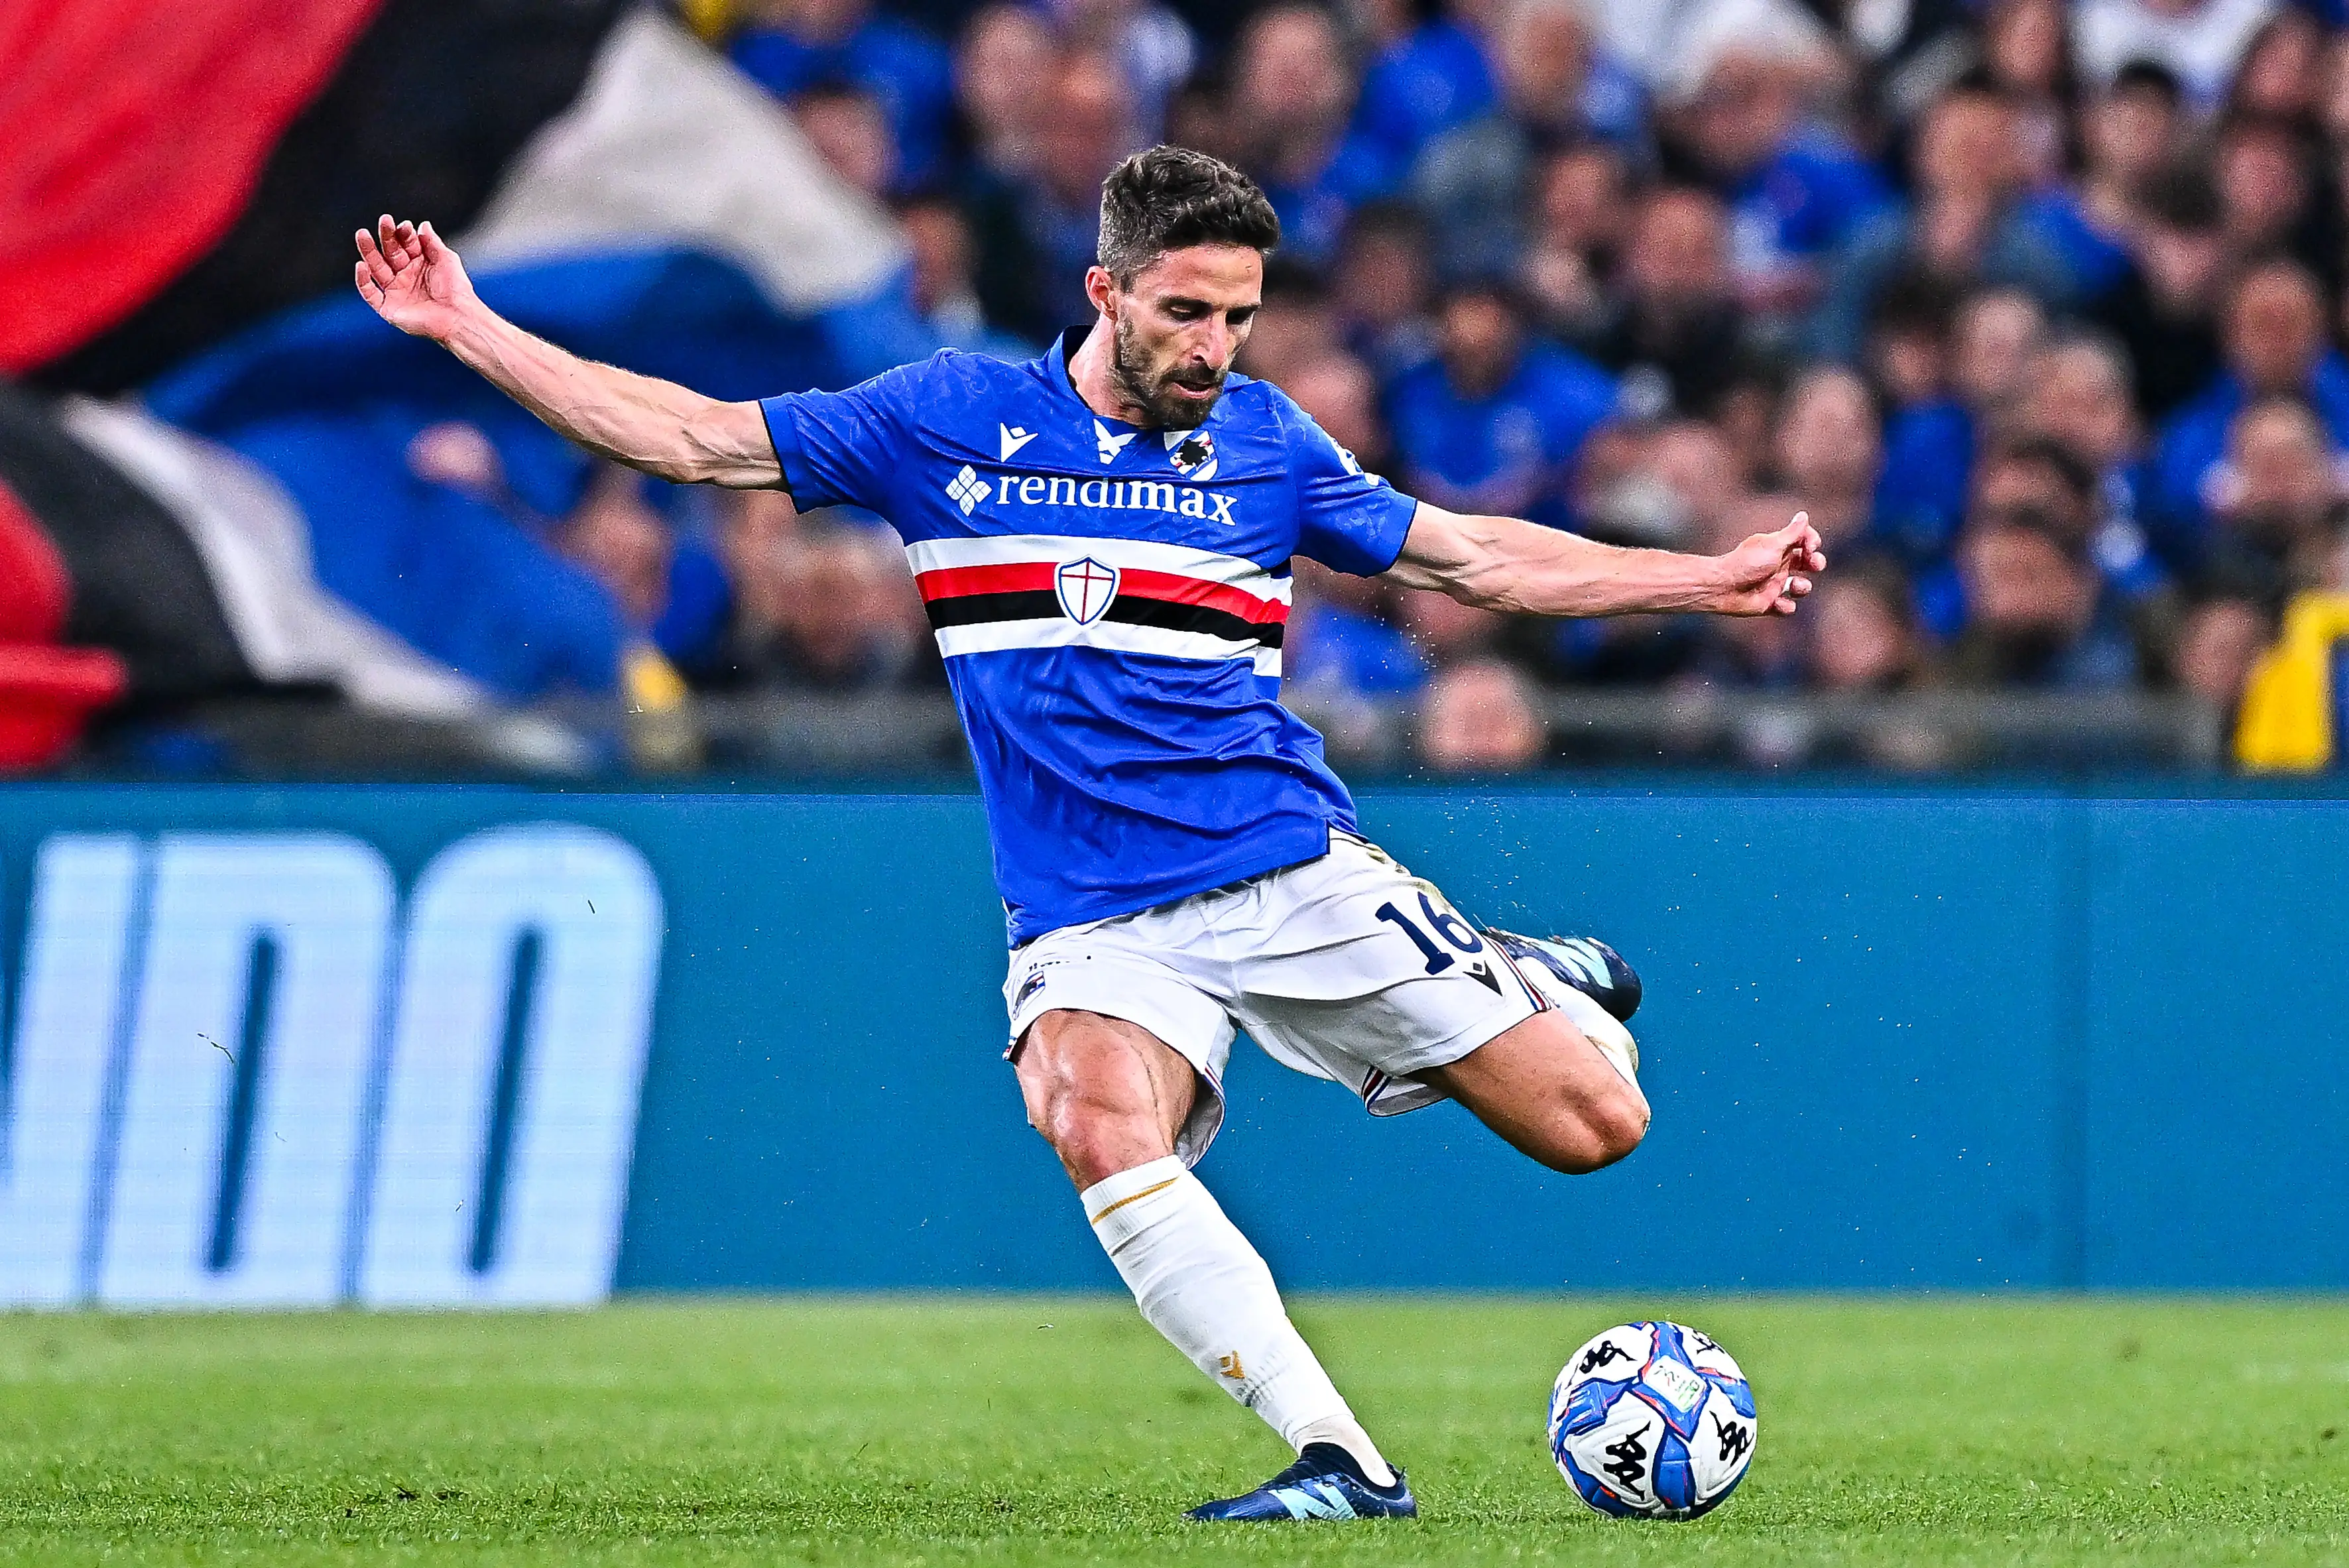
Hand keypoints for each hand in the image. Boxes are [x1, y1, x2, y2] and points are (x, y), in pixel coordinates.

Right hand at [353, 215, 476, 341]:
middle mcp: (406, 277)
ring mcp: (396, 292)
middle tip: (383, 222)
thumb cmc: (457, 291)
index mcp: (420, 265)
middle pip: (390, 253)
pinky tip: (361, 266)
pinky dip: (363, 281)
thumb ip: (432, 242)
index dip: (404, 234)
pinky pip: (370, 294)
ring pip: (376, 269)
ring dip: (368, 252)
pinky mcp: (388, 308)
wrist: (458, 318)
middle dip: (386, 237)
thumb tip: (423, 224)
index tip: (404, 225)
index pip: (406, 244)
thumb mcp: (447, 260)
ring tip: (362, 234)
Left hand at [1709, 512, 1824, 615]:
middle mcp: (1778, 564)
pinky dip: (1786, 607)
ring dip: (1804, 587)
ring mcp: (1774, 584)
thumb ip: (1792, 533)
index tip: (1811, 545)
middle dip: (1816, 562)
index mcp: (1778, 548)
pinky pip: (1787, 607)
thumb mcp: (1773, 545)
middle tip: (1814, 564)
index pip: (1803, 541)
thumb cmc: (1746, 563)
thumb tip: (1803, 515)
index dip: (1812, 542)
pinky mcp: (1769, 603)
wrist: (1722, 587)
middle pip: (1807, 562)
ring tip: (1795, 585)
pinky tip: (1777, 603)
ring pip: (1801, 586)